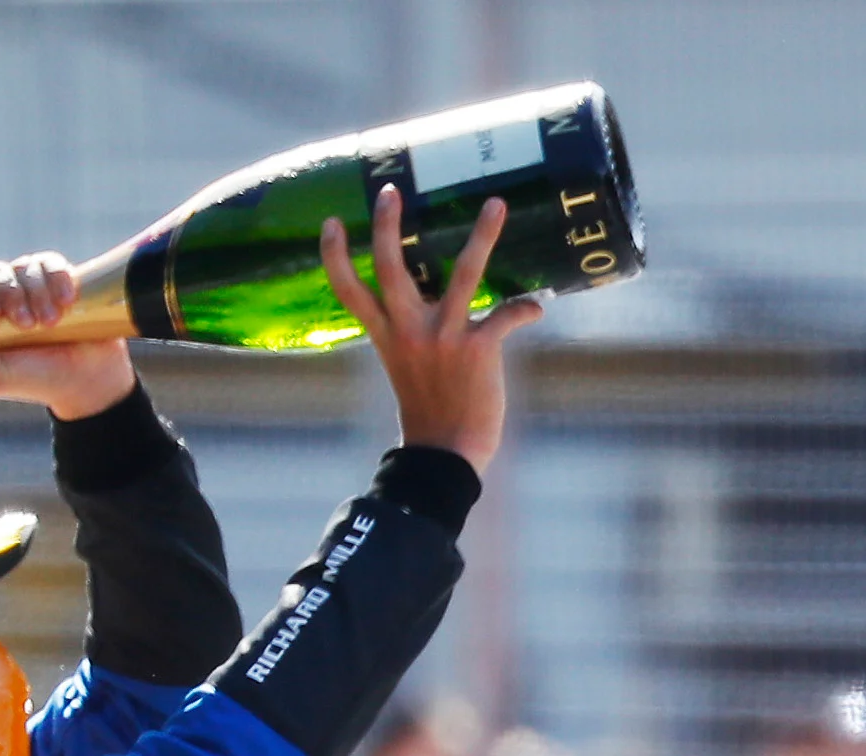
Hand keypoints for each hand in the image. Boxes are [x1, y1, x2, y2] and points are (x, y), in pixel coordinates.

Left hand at [0, 253, 136, 421]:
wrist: (88, 380)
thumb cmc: (36, 380)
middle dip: (10, 296)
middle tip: (29, 325)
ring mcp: (28, 285)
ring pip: (22, 267)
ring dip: (37, 294)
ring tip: (52, 323)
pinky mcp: (56, 279)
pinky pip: (50, 263)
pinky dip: (57, 278)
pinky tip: (67, 302)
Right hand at [324, 185, 545, 472]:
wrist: (447, 455)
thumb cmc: (429, 413)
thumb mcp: (406, 368)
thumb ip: (411, 334)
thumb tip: (430, 310)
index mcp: (387, 335)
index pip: (349, 291)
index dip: (335, 256)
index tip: (330, 222)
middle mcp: (410, 330)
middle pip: (391, 267)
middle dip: (388, 226)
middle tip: (390, 189)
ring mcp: (444, 337)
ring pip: (464, 273)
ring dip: (482, 236)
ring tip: (496, 203)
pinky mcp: (479, 349)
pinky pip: (507, 315)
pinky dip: (524, 309)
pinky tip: (535, 307)